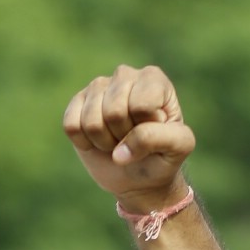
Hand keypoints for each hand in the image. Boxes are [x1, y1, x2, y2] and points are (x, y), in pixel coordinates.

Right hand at [63, 65, 194, 213]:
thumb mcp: (178, 148)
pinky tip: (96, 141)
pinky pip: (71, 125)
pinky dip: (83, 142)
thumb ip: (159, 139)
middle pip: (114, 112)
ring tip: (116, 141)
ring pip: (91, 120)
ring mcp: (98, 86)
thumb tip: (119, 153)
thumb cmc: (162, 156)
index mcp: (154, 79)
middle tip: (131, 140)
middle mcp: (125, 75)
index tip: (152, 133)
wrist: (138, 174)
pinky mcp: (77, 103)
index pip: (141, 105)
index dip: (144, 128)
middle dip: (122, 137)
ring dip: (104, 142)